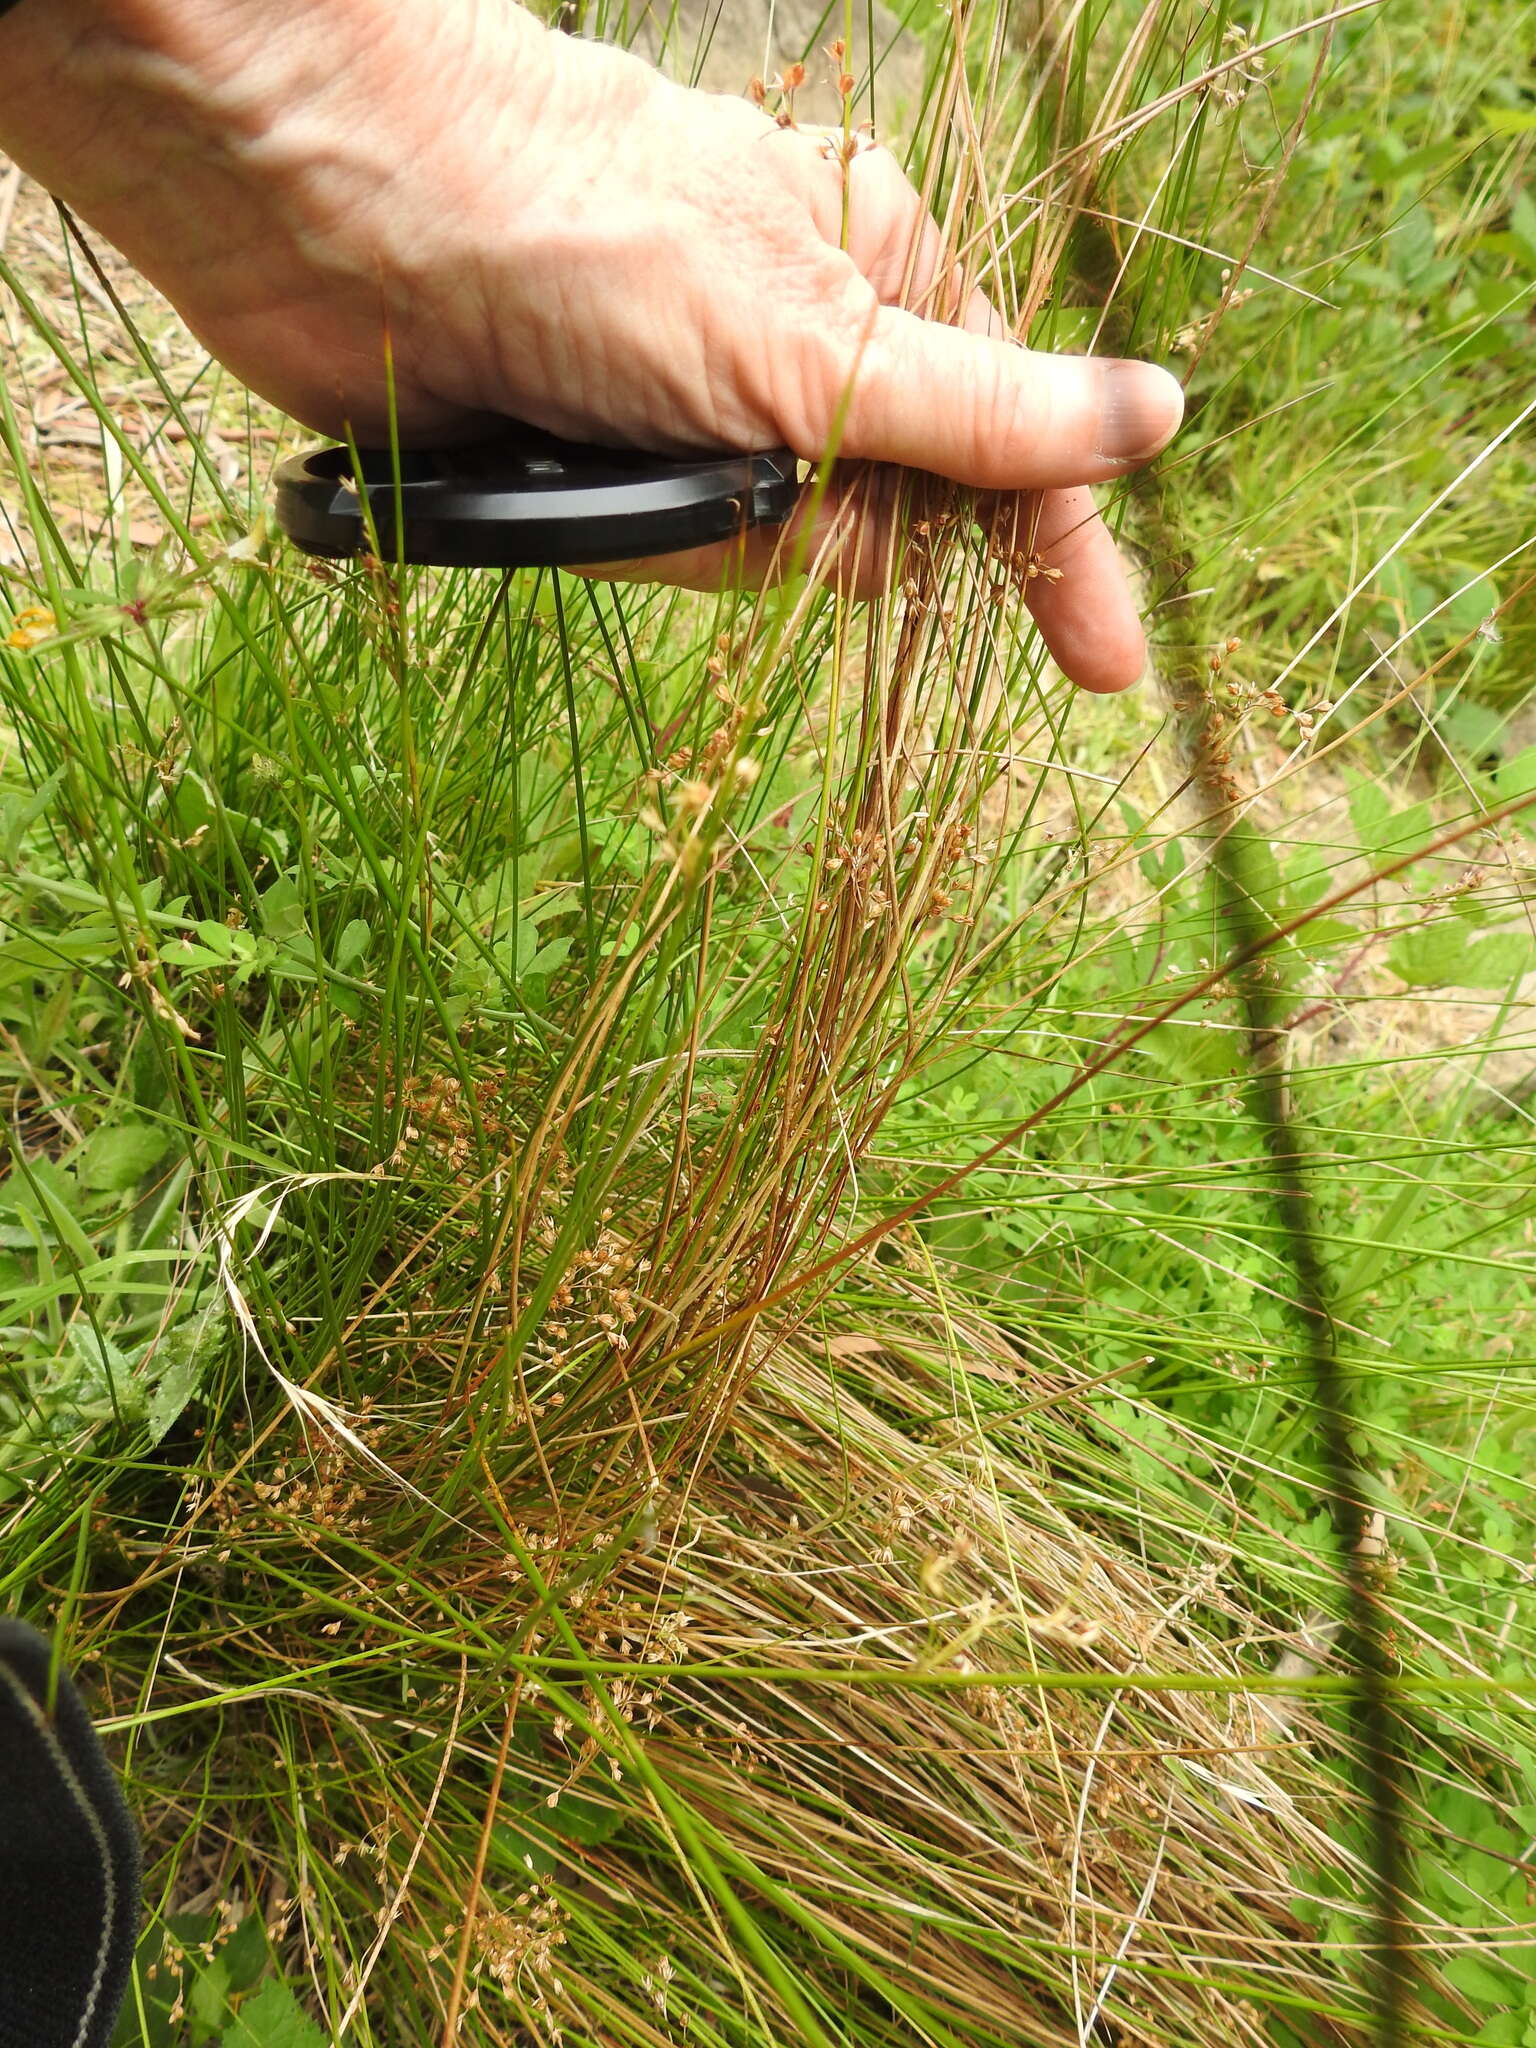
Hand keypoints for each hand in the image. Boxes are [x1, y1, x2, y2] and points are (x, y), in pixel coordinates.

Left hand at [2, 0, 1182, 688]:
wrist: (342, 209)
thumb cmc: (590, 233)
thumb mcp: (818, 337)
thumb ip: (985, 411)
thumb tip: (1154, 419)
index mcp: (878, 283)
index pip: (1005, 453)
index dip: (1057, 561)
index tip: (1109, 672)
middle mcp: (793, 346)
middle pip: (863, 530)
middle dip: (796, 538)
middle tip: (719, 468)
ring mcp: (691, 406)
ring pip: (745, 560)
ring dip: (679, 538)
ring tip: (602, 443)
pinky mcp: (596, 457)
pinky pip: (643, 560)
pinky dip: (604, 536)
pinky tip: (548, 468)